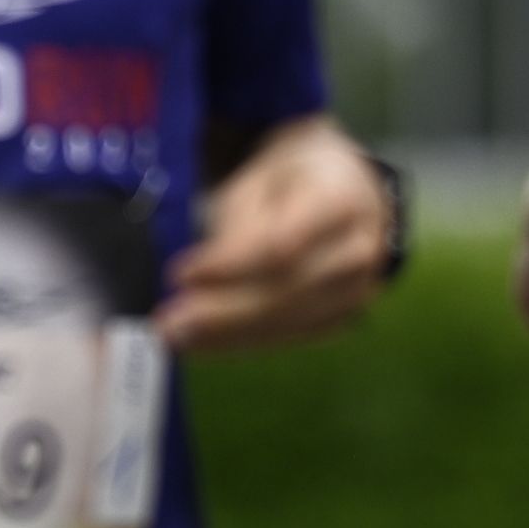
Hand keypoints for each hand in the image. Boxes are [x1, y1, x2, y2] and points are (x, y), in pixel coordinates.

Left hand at [157, 126, 393, 351]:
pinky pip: (292, 336)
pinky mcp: (343, 316)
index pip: (282, 241)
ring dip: (229, 335)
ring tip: (177, 338)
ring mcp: (358, 288)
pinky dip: (245, 342)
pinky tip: (204, 345)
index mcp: (340, 199)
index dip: (229, 264)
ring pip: (289, 320)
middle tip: (169, 323)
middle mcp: (359, 248)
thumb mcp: (260, 182)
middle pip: (287, 289)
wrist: (346, 191)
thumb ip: (239, 227)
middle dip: (223, 312)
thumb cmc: (292, 183)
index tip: (180, 273)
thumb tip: (204, 279)